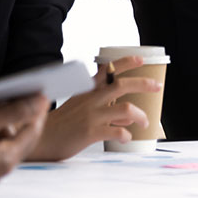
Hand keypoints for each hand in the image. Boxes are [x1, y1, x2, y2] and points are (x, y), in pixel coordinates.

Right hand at [29, 57, 159, 160]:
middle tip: (158, 86)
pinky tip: (126, 138)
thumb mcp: (78, 107)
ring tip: (145, 122)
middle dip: (143, 83)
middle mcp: (91, 99)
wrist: (40, 139)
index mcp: (87, 90)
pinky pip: (117, 132)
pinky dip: (126, 135)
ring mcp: (92, 115)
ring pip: (126, 109)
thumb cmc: (60, 125)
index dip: (126, 62)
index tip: (140, 58)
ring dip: (140, 115)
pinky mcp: (91, 132)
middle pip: (122, 85)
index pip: (108, 70)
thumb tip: (127, 116)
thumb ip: (103, 108)